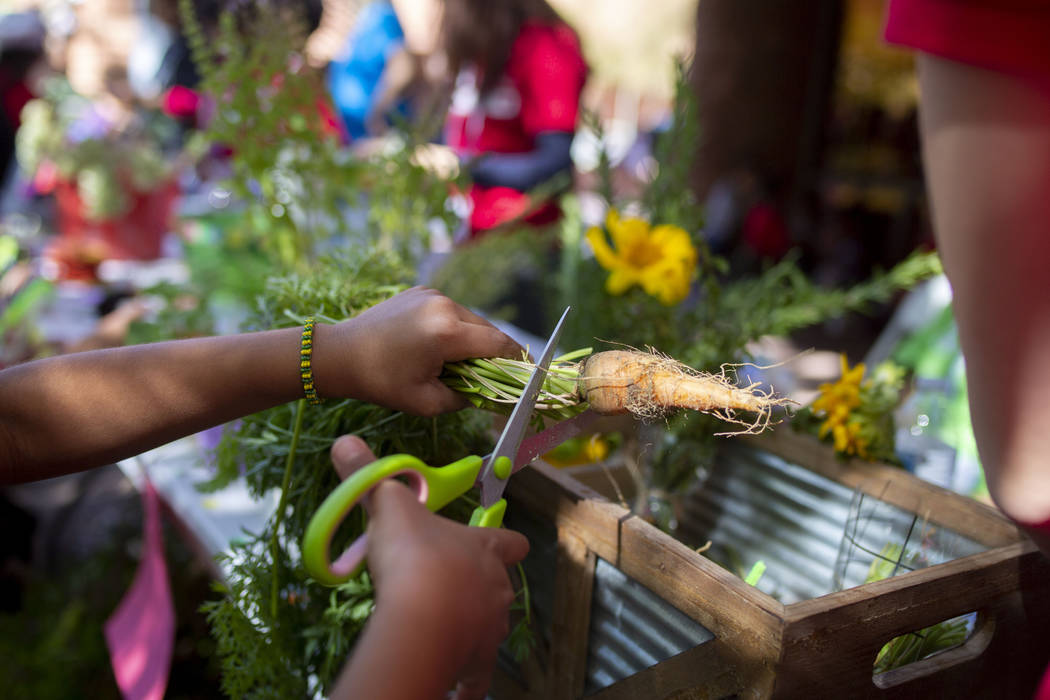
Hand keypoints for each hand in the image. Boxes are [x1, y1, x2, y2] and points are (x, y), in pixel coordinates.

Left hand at [313, 287, 521, 415]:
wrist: (339, 354)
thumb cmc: (380, 381)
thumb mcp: (427, 402)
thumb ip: (466, 397)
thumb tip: (490, 393)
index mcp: (447, 332)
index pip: (498, 344)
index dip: (517, 360)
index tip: (526, 373)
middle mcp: (444, 305)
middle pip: (487, 329)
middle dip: (494, 353)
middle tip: (493, 376)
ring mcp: (432, 294)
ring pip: (470, 319)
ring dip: (472, 340)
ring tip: (459, 363)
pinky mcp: (421, 291)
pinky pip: (450, 311)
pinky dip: (453, 329)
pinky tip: (439, 347)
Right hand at [330, 436, 529, 699]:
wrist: (420, 620)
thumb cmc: (412, 557)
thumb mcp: (388, 508)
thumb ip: (369, 477)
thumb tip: (345, 441)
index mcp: (485, 549)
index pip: (510, 542)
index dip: (502, 541)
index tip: (491, 543)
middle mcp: (497, 587)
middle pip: (499, 586)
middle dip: (476, 587)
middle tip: (443, 588)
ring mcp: (491, 627)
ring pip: (490, 626)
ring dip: (470, 625)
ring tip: (440, 628)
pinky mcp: (478, 661)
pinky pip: (477, 675)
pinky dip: (468, 680)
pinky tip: (457, 685)